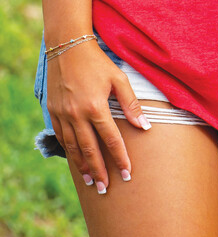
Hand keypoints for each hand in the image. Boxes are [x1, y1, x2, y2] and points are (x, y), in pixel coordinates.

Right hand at [46, 39, 150, 193]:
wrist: (67, 47)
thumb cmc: (98, 62)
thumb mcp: (119, 79)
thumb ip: (132, 104)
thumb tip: (145, 127)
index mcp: (96, 107)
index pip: (111, 140)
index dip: (120, 159)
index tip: (127, 174)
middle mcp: (77, 115)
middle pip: (90, 150)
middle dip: (99, 171)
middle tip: (106, 189)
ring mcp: (62, 114)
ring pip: (73, 148)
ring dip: (83, 166)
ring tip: (92, 182)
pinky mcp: (53, 112)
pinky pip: (61, 137)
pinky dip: (69, 151)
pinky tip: (76, 160)